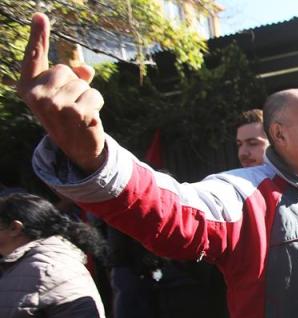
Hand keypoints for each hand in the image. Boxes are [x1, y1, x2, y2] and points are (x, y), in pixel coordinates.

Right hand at [16, 13, 106, 173]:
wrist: (77, 148)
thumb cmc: (68, 116)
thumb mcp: (64, 94)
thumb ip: (72, 76)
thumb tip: (87, 69)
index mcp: (28, 89)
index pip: (34, 58)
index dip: (38, 36)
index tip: (40, 15)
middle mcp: (37, 96)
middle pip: (64, 70)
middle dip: (73, 84)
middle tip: (70, 105)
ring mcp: (56, 106)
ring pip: (82, 83)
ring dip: (87, 96)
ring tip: (79, 112)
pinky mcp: (76, 114)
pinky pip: (95, 95)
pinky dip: (97, 104)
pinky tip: (88, 119)